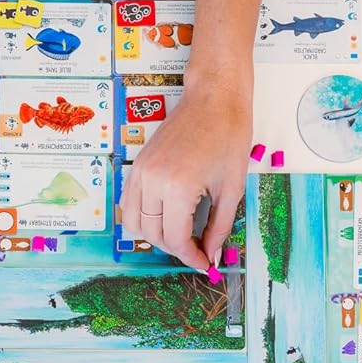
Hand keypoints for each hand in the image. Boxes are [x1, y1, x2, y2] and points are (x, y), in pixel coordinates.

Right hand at [118, 84, 250, 271]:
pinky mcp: (138, 164)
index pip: (176, 239)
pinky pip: (130, 202)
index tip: (204, 263)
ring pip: (135, 223)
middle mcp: (153, 181)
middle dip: (175, 249)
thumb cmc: (228, 135)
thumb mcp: (231, 189)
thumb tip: (211, 255)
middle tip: (197, 249)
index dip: (191, 257)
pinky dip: (143, 216)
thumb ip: (219, 227)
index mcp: (179, 187)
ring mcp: (141, 171)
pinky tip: (165, 216)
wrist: (213, 99)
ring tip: (180, 233)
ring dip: (156, 235)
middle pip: (153, 235)